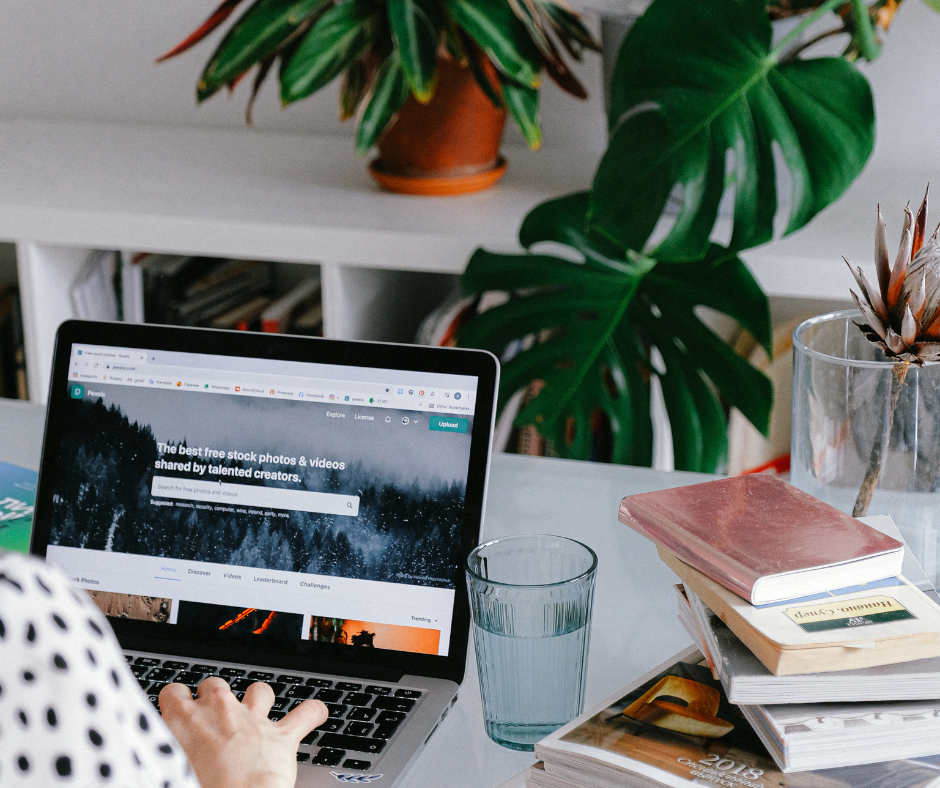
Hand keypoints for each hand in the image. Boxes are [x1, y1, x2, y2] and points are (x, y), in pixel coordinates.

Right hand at [159, 677, 326, 787]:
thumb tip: (163, 763)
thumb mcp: (168, 772)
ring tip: (257, 712)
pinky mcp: (282, 736)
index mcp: (183, 721)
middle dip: (215, 698)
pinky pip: (306, 713)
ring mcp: (253, 720)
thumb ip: (168, 758)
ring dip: (259, 699)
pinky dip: (313, 713)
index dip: (178, 702)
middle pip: (215, 685)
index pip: (174, 692)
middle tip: (214, 720)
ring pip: (259, 691)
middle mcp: (219, 712)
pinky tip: (316, 713)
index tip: (179, 712)